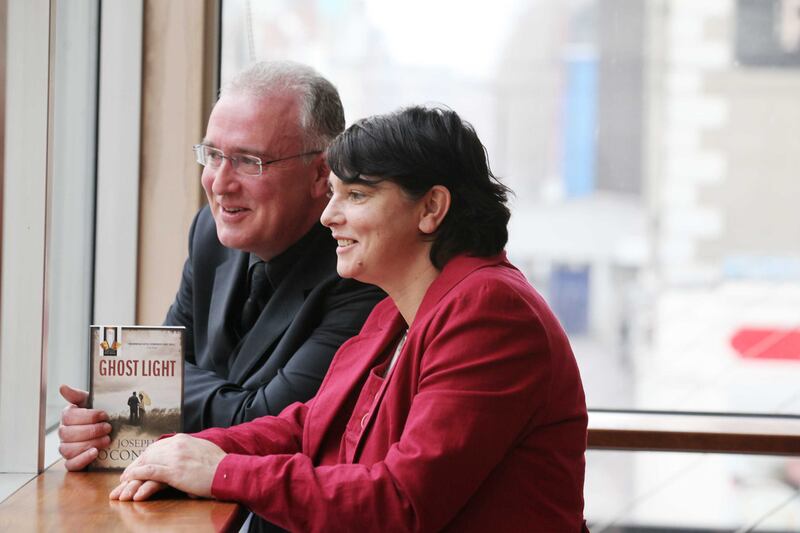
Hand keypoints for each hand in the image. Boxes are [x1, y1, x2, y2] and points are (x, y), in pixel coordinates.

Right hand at [59, 384, 111, 470]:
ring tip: (107, 439)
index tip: (104, 414)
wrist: (108, 431)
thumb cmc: (98, 416)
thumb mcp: (91, 402)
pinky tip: (95, 452)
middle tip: (108, 427)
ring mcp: (66, 448)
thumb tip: (62, 387)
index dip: (87, 416)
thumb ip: (77, 395)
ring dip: (89, 443)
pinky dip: (82, 459)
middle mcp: (64, 433)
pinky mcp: (72, 462)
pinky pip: (71, 464)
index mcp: (67, 417)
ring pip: (68, 449)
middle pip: (68, 434)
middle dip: (91, 430)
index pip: (68, 416)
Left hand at [109, 433, 225, 500]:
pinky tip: (128, 480)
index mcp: (183, 439)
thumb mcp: (203, 450)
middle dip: (135, 465)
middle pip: (148, 453)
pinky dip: (136, 475)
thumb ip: (191, 450)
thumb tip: (187, 456)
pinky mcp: (174, 471)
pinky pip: (149, 472)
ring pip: (146, 462)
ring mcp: (174, 457)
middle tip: (125, 476)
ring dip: (131, 473)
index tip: (137, 465)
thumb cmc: (220, 465)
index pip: (157, 446)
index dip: (145, 457)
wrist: (229, 471)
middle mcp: (176, 445)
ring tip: (122, 483)